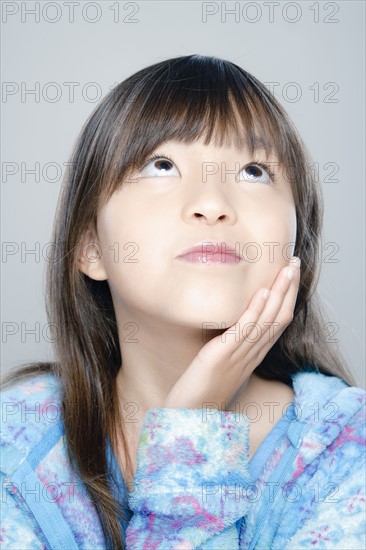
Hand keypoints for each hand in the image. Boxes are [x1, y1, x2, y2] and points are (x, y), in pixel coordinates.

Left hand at [163, 257, 300, 409]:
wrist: (187, 414)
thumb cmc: (202, 388)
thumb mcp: (223, 361)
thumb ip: (232, 344)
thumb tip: (233, 323)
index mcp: (253, 354)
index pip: (278, 322)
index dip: (287, 297)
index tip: (290, 275)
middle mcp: (251, 354)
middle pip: (278, 317)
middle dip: (288, 289)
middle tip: (295, 263)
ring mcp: (238, 355)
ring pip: (266, 321)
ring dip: (279, 293)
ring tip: (286, 270)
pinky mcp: (222, 355)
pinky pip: (243, 331)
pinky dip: (255, 311)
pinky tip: (263, 293)